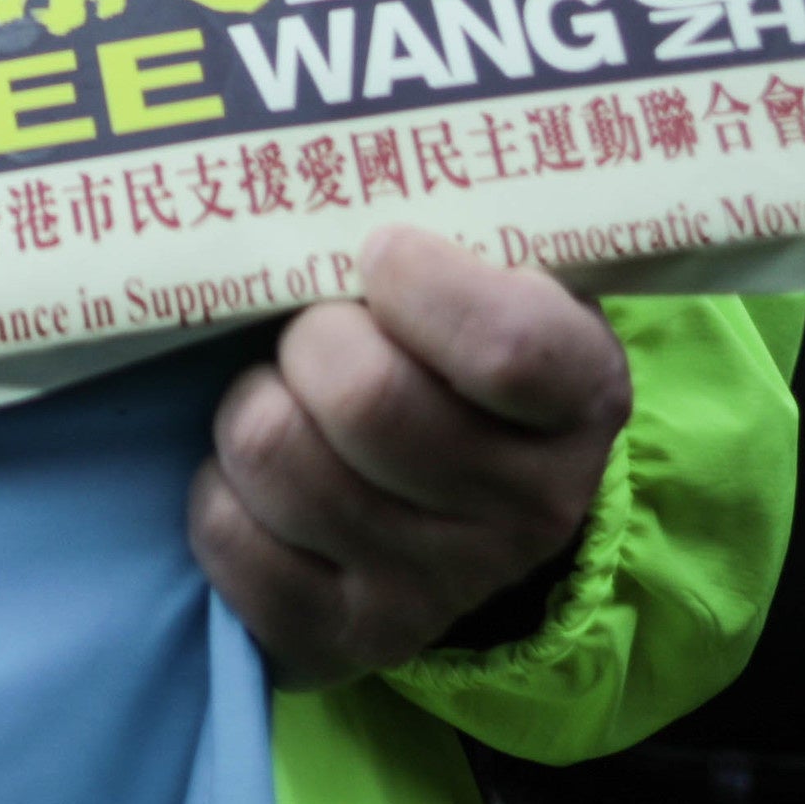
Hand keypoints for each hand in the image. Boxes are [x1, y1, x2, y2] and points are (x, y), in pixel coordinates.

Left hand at [188, 228, 632, 686]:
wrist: (460, 498)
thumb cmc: (450, 344)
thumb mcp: (489, 269)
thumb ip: (447, 218)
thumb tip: (327, 163)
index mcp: (584, 397)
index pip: (505, 347)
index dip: (416, 282)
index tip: (379, 254)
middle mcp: (531, 509)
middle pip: (365, 398)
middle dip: (310, 338)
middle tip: (315, 330)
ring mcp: (437, 589)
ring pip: (276, 455)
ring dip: (254, 403)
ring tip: (285, 397)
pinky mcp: (344, 640)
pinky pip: (229, 536)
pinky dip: (220, 489)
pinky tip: (260, 476)